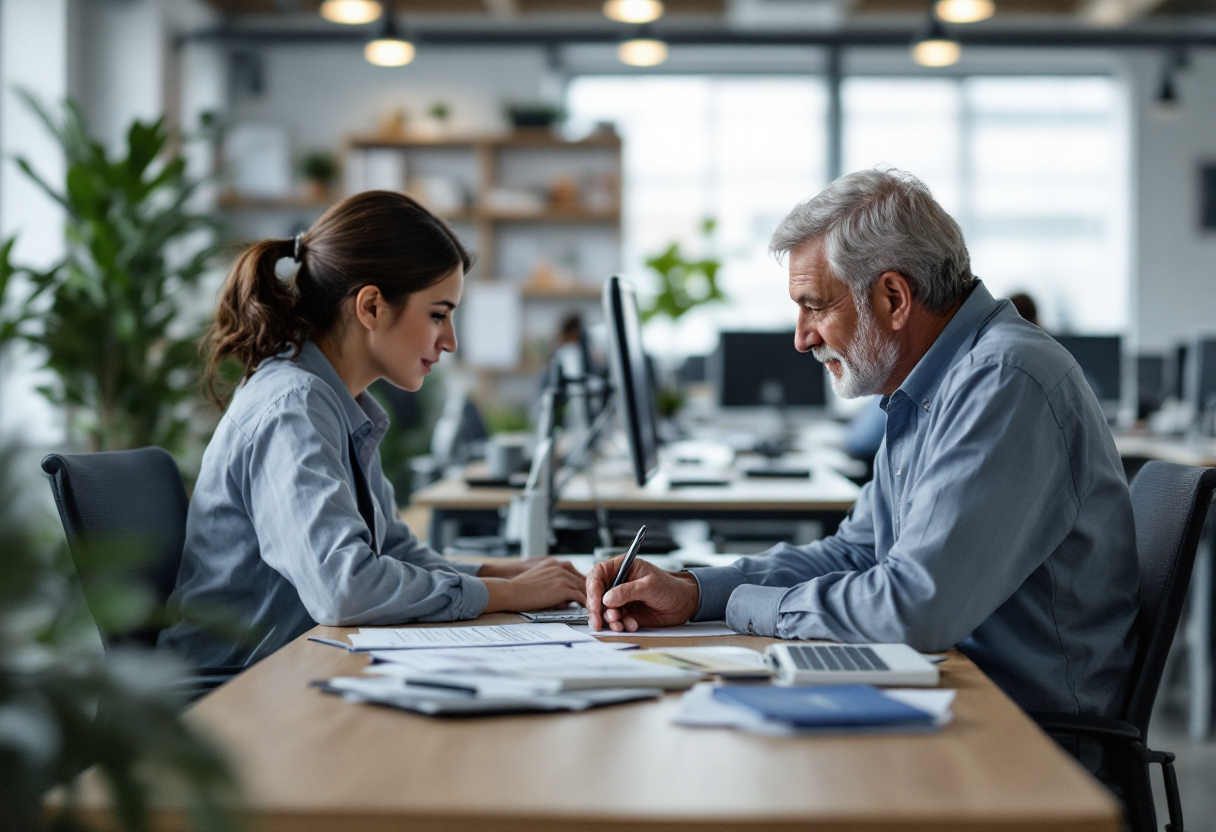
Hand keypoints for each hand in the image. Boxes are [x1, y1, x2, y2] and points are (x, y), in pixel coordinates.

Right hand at [482, 558, 586, 612]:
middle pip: (581, 580)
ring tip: (593, 608)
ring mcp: (563, 577)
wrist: (513, 592)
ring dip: (588, 599)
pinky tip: (587, 611)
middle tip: (593, 602)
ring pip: (582, 589)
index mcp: (554, 563)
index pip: (575, 573)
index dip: (581, 584)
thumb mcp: (539, 576)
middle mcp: (560, 567)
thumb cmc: (522, 588)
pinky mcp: (563, 589)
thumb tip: (563, 592)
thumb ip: (553, 579)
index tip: (586, 593)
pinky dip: (585, 605)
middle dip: (588, 592)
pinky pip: (580, 598)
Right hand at [585, 556, 699, 631]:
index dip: (593, 589)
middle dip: (597, 610)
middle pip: (597, 595)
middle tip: (599, 622)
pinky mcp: (628, 613)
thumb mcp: (649, 585)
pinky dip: (621, 625)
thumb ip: (628, 591)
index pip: (598, 575)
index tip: (596, 604)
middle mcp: (619, 583)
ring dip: (610, 620)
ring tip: (620, 624)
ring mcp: (622, 599)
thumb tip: (607, 598)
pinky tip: (632, 624)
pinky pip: (617, 621)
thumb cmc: (671, 587)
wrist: (684, 604)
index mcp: (622, 568)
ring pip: (605, 611)